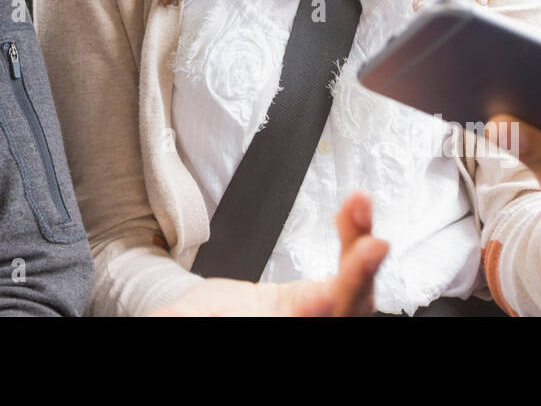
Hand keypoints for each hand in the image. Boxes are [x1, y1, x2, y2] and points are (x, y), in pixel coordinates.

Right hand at [149, 191, 389, 314]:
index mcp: (269, 333)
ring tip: (359, 206)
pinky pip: (350, 269)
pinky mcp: (324, 296)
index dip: (311, 316)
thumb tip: (168, 309)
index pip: (299, 329)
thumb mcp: (183, 318)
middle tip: (372, 248)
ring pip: (356, 290)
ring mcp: (321, 315)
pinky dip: (354, 236)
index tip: (323, 298)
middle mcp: (306, 330)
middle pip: (343, 313)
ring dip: (361, 245)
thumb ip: (189, 314)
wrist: (206, 321)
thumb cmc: (194, 323)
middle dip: (357, 280)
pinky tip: (354, 210)